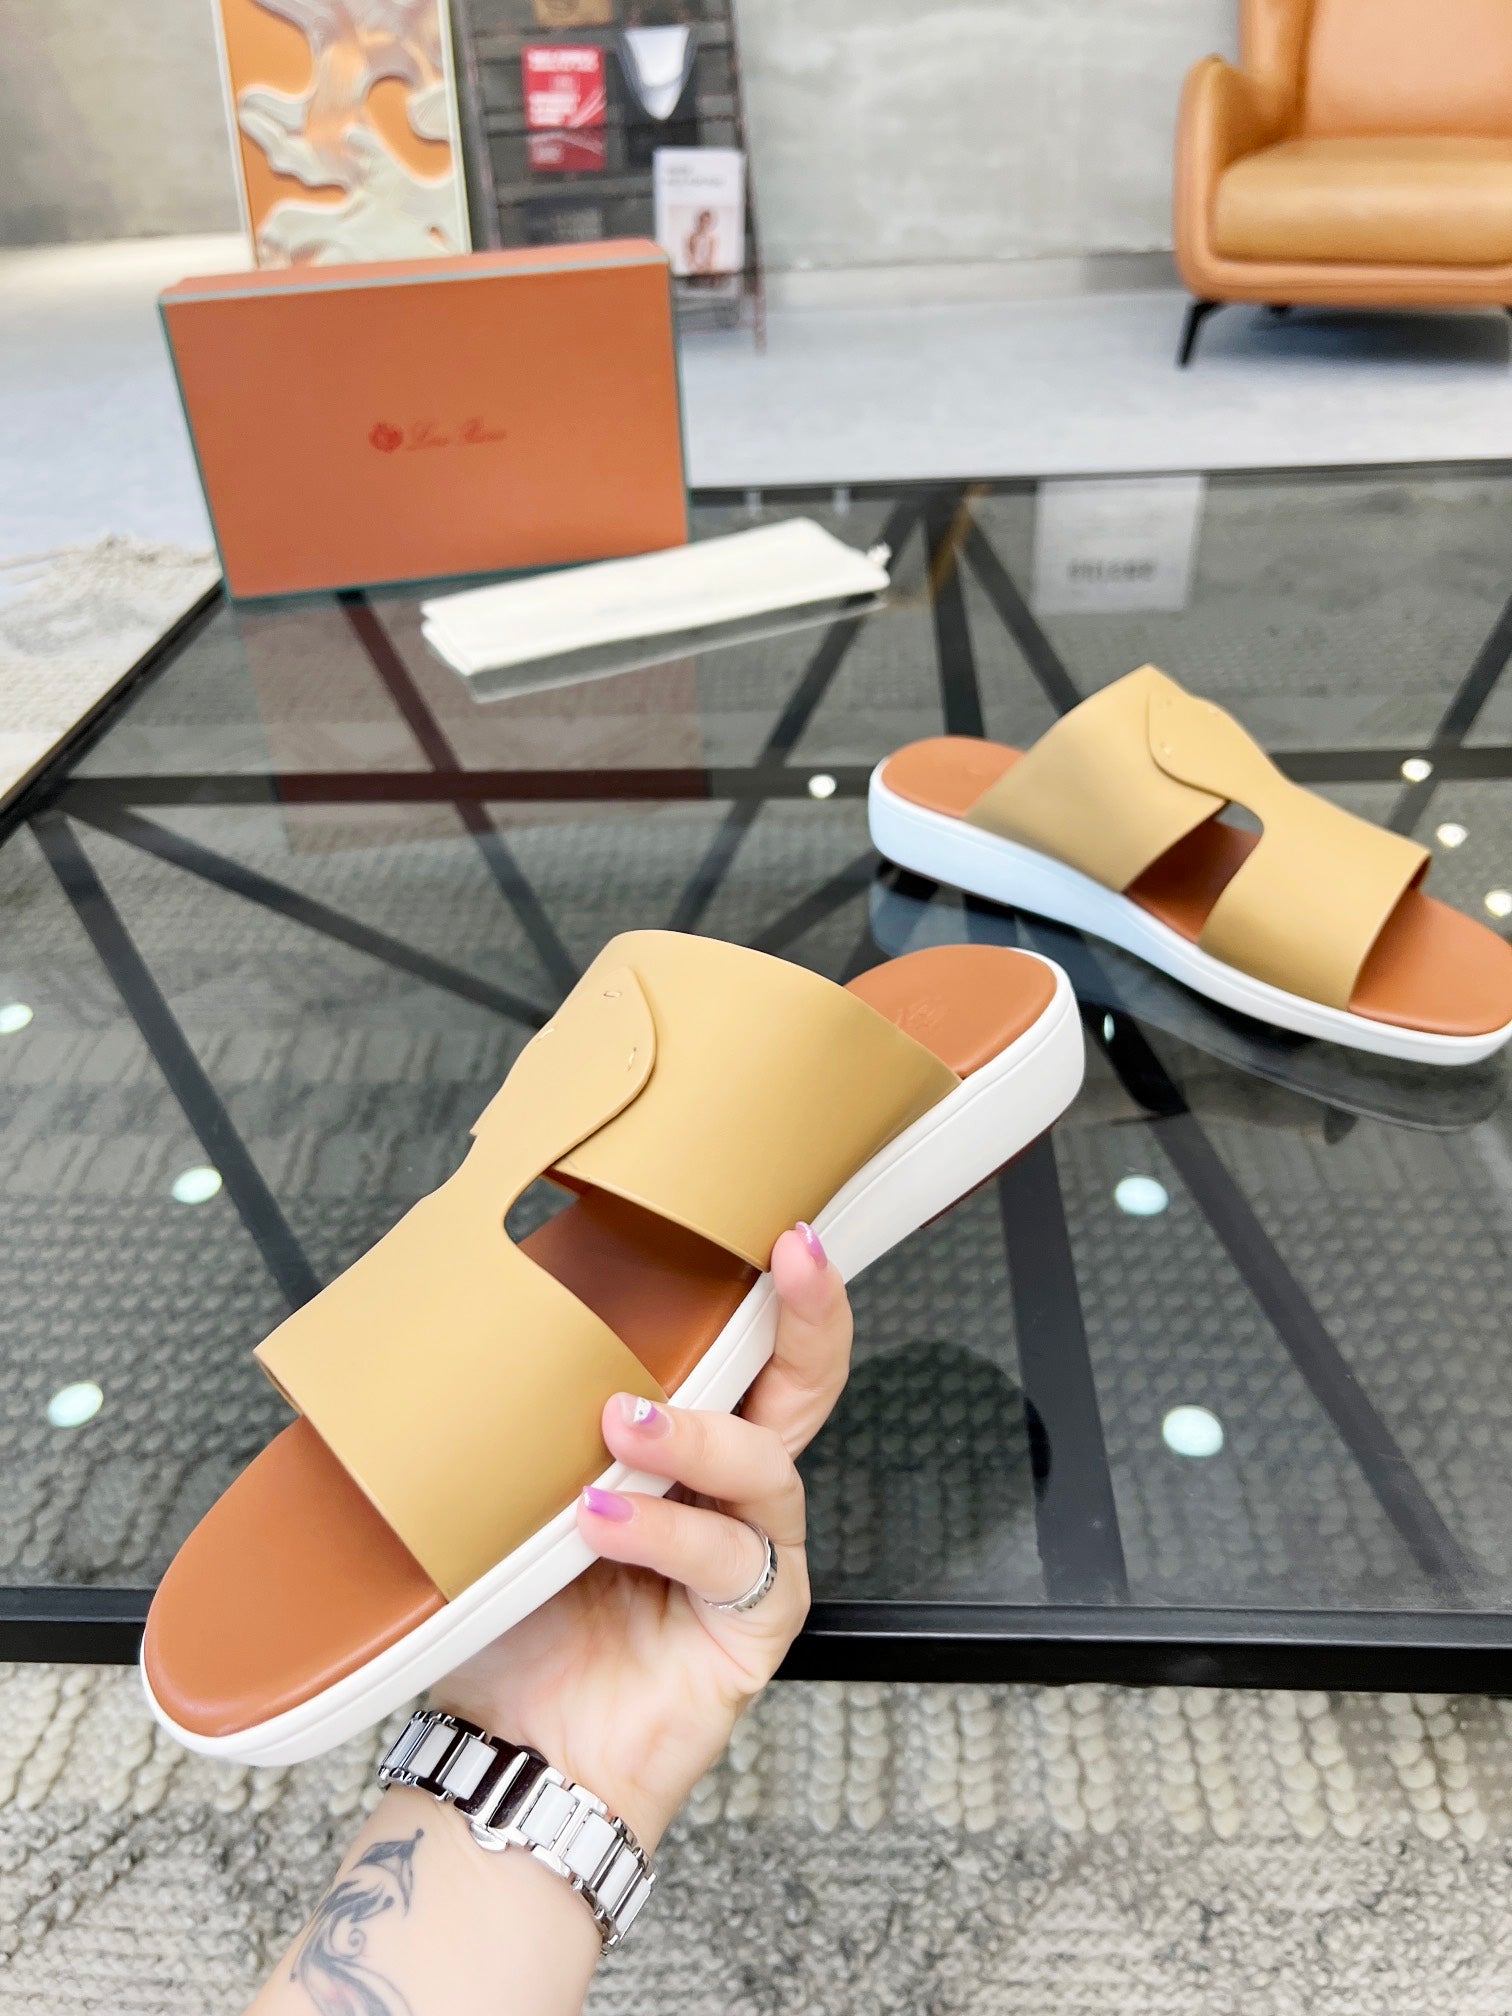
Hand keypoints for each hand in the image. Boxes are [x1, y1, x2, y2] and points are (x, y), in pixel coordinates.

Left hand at [433, 1224, 851, 1851]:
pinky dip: (664, 1533)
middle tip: (787, 1256)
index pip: (747, 1346)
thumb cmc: (520, 1614)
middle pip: (806, 1384)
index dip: (771, 1283)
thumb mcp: (515, 1488)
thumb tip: (483, 1302)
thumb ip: (532, 1413)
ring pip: (767, 1463)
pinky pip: (729, 1559)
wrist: (515, 1746)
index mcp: (690, 1441)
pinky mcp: (756, 1623)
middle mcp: (735, 1490)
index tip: (771, 1217)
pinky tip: (601, 1521)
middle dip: (808, 1313)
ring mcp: (753, 1554)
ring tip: (621, 1427)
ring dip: (696, 1434)